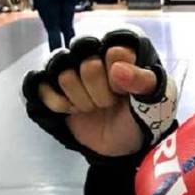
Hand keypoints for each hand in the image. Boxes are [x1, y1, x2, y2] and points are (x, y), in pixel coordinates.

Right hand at [22, 26, 178, 194]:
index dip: (120, 78)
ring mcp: (70, 67)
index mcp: (121, 49)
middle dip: (101, 93)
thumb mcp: (154, 100)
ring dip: (81, 100)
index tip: (126, 92)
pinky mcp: (51, 84)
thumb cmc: (142, 116)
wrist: (123, 145)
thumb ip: (142, 81)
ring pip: (64, 75)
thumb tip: (117, 69)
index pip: (114, 52)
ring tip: (93, 107)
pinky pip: (41, 85)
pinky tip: (73, 110)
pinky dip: (59, 104)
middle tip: (110, 103)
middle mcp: (93, 52)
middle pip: (87, 64)